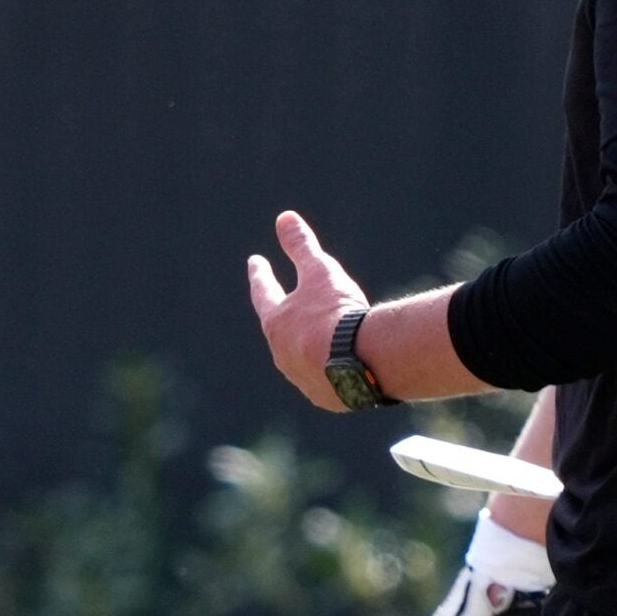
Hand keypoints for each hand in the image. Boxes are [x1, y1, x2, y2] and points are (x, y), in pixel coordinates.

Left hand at [246, 211, 370, 411]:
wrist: (360, 363)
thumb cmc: (335, 314)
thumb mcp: (319, 272)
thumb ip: (301, 246)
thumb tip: (285, 217)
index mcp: (276, 323)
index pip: (263, 292)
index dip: (261, 274)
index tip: (256, 261)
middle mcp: (282, 354)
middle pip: (280, 331)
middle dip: (286, 318)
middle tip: (288, 306)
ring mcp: (301, 378)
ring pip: (301, 359)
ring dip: (309, 348)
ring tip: (322, 341)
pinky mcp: (324, 397)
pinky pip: (323, 381)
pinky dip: (329, 370)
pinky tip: (341, 368)